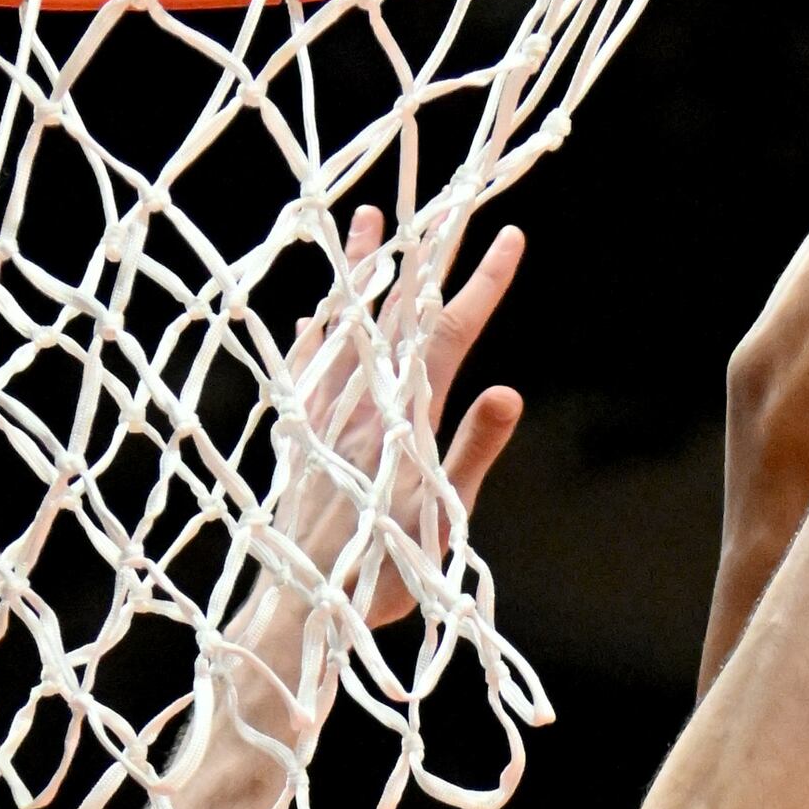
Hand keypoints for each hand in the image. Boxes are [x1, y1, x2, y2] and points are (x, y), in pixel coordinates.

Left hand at [261, 203, 525, 600]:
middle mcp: (359, 401)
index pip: (450, 334)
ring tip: (370, 218)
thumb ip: (472, 452)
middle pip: (397, 309)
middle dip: (428, 253)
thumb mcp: (441, 521)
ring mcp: (323, 411)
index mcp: (402, 418)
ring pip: (345, 321)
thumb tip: (509, 390)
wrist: (299, 605)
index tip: (511, 237)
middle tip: (446, 203)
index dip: (483, 284)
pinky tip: (316, 310)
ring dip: (362, 269)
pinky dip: (317, 328)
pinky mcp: (297, 431)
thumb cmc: (378, 575)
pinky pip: (306, 361)